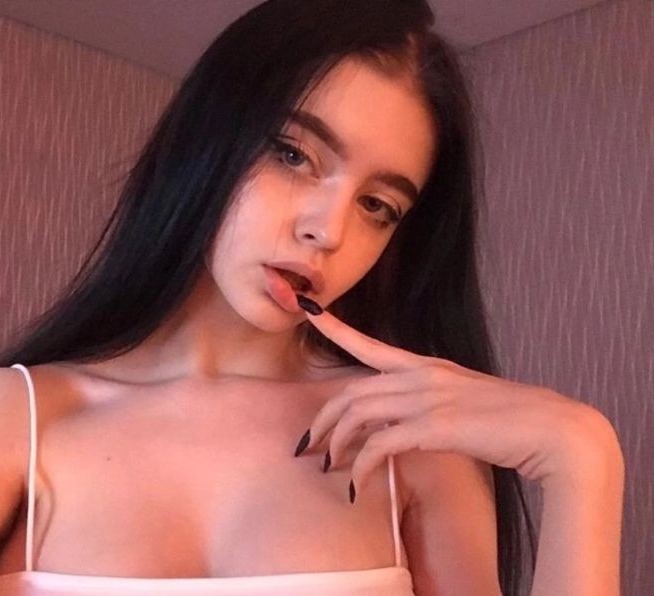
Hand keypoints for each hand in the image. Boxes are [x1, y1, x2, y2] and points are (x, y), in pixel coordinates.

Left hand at [294, 303, 608, 498]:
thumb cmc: (512, 420)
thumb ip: (428, 407)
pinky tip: (357, 485)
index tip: (309, 309)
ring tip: (326, 466)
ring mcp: (428, 398)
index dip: (336, 328)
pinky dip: (361, 467)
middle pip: (353, 391)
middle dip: (323, 419)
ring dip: (336, 442)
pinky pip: (380, 445)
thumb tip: (397, 429)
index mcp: (428, 366)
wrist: (553, 429)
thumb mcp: (462, 403)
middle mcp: (422, 376)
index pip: (371, 345)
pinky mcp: (435, 427)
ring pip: (359, 413)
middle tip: (307, 443)